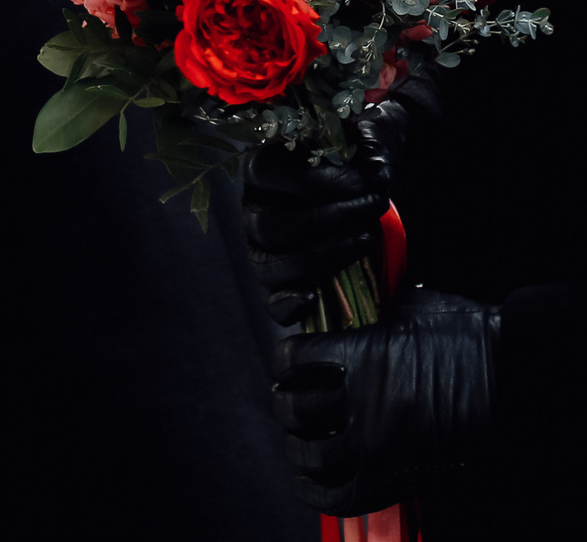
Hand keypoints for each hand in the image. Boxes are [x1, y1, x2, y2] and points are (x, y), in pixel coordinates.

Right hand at [243, 56, 441, 323]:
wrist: (373, 186)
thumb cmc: (362, 159)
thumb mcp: (370, 137)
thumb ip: (373, 142)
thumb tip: (376, 169)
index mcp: (262, 168)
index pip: (265, 172)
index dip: (309, 180)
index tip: (358, 181)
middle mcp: (253, 209)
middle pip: (271, 224)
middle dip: (328, 219)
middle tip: (373, 206)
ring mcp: (262, 248)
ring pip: (270, 264)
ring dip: (322, 256)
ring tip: (365, 240)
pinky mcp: (279, 283)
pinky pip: (271, 301)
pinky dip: (288, 303)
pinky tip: (315, 295)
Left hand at [270, 287, 497, 514]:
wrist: (519, 378)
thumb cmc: (471, 336)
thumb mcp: (411, 307)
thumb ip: (367, 310)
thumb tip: (338, 309)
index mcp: (363, 357)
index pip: (291, 360)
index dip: (284, 359)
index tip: (289, 361)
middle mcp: (366, 404)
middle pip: (294, 409)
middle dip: (287, 401)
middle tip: (291, 398)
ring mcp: (383, 446)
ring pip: (311, 454)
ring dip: (298, 446)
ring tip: (300, 439)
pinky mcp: (403, 477)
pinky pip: (344, 496)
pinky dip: (318, 491)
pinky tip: (311, 478)